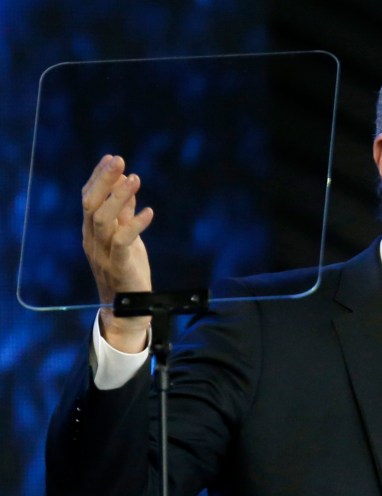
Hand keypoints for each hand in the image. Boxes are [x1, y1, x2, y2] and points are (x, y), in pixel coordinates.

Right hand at [82, 155, 153, 352]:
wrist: (128, 308)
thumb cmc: (127, 269)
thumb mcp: (126, 236)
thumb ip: (124, 213)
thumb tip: (127, 184)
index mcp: (92, 231)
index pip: (89, 198)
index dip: (98, 177)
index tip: (112, 158)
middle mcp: (92, 240)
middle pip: (91, 204)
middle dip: (104, 180)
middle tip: (119, 160)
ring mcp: (103, 253)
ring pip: (103, 220)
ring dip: (119, 197)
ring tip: (135, 178)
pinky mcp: (119, 264)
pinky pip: (123, 241)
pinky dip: (136, 224)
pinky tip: (149, 211)